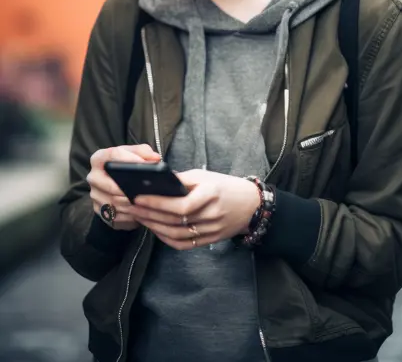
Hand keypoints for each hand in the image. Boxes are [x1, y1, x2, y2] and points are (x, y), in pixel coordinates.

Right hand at [87, 144, 160, 230]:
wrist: (116, 184)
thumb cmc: (126, 166)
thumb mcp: (134, 154)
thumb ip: (144, 152)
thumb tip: (155, 158)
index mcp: (99, 158)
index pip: (112, 155)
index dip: (129, 159)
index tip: (144, 165)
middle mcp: (93, 176)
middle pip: (111, 185)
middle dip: (128, 189)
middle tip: (145, 191)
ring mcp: (94, 195)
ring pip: (113, 202)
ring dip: (131, 204)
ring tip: (146, 202)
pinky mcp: (99, 210)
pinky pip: (115, 215)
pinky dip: (129, 215)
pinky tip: (140, 212)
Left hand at [129, 169, 260, 249]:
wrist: (251, 205)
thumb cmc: (225, 186)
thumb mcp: (205, 176)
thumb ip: (181, 180)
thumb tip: (156, 181)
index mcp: (211, 194)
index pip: (181, 205)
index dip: (158, 203)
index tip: (138, 198)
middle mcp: (212, 215)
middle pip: (175, 220)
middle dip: (150, 214)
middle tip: (131, 208)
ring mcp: (212, 230)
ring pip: (177, 234)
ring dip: (155, 227)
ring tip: (140, 218)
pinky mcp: (210, 240)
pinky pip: (184, 244)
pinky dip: (167, 239)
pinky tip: (155, 230)